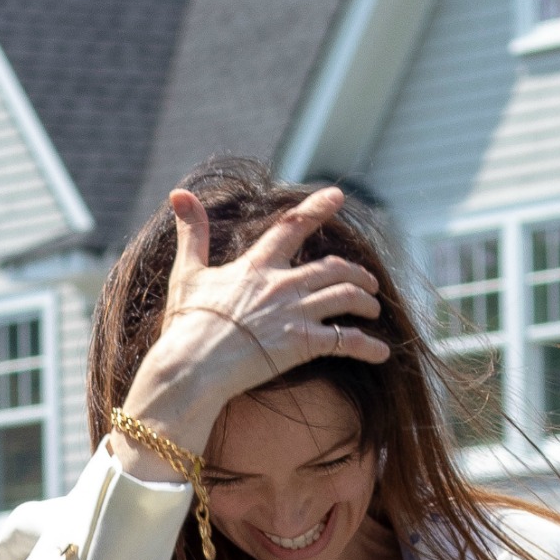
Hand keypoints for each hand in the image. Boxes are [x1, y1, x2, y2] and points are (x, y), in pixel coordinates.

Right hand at [110, 186, 389, 462]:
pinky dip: (368, 346)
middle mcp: (281, 283)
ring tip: (373, 309)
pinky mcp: (302, 344)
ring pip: (346, 296)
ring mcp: (295, 313)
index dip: (317, 208)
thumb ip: (191, 233)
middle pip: (333, 266)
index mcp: (256, 265)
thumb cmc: (185, 324)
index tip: (338, 196)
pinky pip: (347, 340)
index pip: (293, 226)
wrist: (191, 366)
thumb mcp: (187, 273)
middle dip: (356, 272)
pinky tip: (381, 353)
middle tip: (368, 281)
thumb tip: (178, 193)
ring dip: (365, 301)